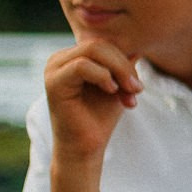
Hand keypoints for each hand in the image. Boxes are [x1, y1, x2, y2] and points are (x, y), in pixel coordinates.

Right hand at [45, 40, 139, 170]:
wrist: (86, 148)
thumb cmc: (100, 118)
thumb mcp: (118, 85)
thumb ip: (123, 64)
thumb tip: (137, 46)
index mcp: (72, 57)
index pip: (104, 44)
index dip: (125, 61)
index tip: (137, 88)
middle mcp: (59, 59)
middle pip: (100, 44)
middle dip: (124, 66)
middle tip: (136, 90)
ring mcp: (54, 69)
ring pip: (93, 49)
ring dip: (118, 70)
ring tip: (128, 92)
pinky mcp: (53, 82)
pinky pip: (81, 65)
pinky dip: (103, 76)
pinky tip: (111, 91)